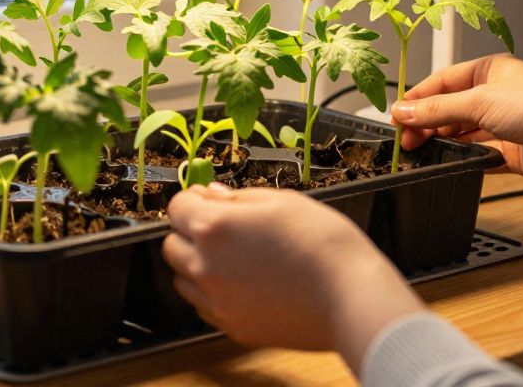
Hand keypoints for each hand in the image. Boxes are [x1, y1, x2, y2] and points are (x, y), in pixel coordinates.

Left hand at [162, 183, 424, 372]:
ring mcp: (218, 302)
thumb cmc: (324, 243)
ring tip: (232, 257)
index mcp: (214, 228)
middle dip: (188, 232)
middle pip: (171, 245)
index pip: (176, 208)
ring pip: (182, 279)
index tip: (206, 199)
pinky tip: (241, 283)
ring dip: (195, 264)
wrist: (351, 295)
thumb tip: (213, 195)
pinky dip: (212, 293)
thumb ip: (238, 198)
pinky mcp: (234, 327)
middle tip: (219, 226)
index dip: (192, 199)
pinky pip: (205, 307)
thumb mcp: (282, 201)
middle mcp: (206, 267)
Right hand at [389, 54, 522, 203]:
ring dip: (442, 143)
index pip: (443, 82)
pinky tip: (446, 165)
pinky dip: (462, 161)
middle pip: (450, 109)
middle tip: (406, 140)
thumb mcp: (479, 101)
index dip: (418, 98)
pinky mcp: (511, 153)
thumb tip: (403, 112)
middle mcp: (497, 97)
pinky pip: (478, 157)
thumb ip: (438, 109)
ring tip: (420, 154)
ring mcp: (504, 125)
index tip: (396, 115)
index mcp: (490, 72)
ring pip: (462, 134)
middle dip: (427, 123)